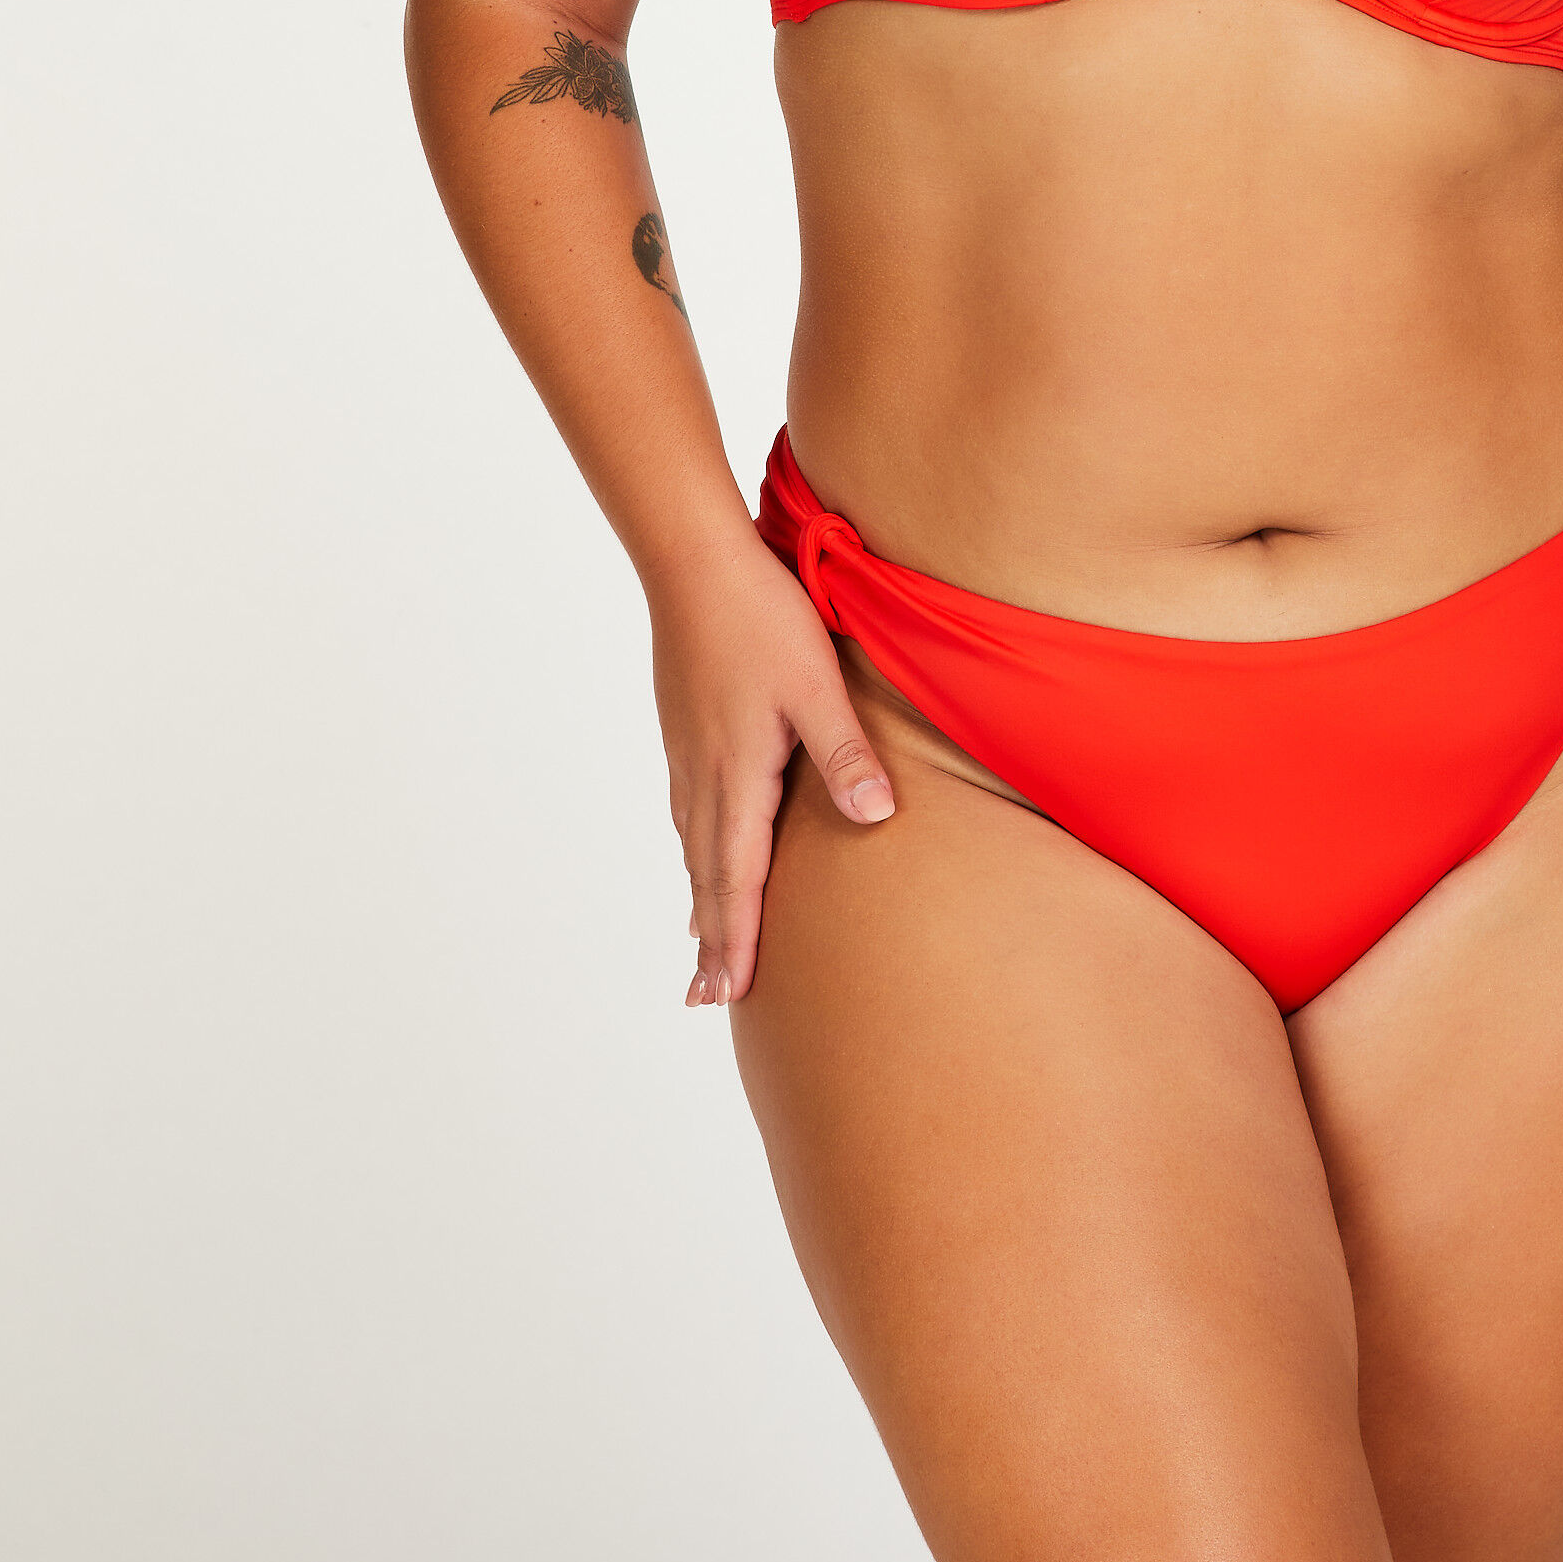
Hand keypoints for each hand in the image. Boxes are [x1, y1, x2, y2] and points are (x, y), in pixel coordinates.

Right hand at [645, 541, 895, 1006]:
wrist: (694, 563)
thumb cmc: (761, 619)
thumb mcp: (816, 686)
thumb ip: (845, 753)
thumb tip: (877, 818)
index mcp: (738, 776)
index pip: (738, 879)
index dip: (737, 939)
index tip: (729, 995)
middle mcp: (704, 775)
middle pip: (707, 875)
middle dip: (711, 938)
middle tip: (705, 999)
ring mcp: (689, 752)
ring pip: (695, 845)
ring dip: (700, 900)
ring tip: (701, 944)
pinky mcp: (686, 728)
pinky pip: (690, 811)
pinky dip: (696, 852)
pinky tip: (700, 850)